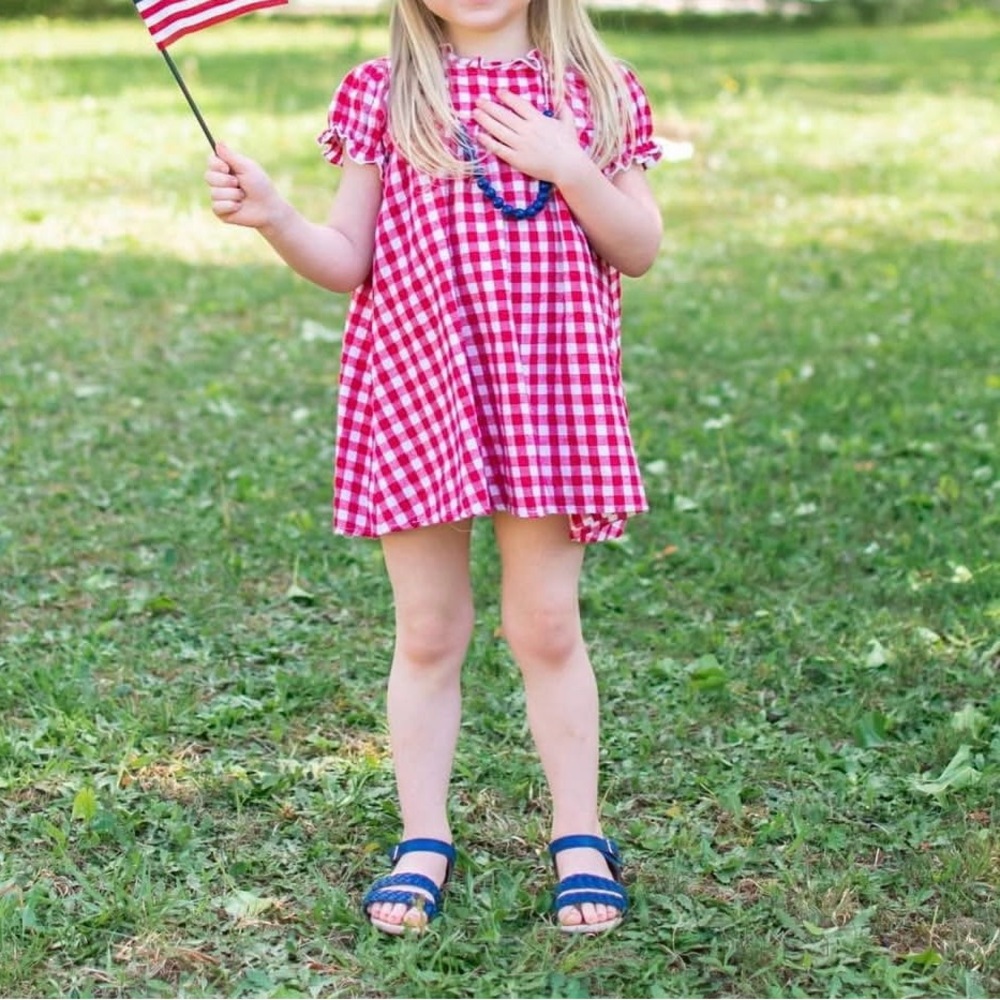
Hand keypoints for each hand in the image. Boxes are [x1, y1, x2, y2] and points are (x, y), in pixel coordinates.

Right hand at [205, 142, 284, 229]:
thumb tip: (218, 143)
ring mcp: (219, 197)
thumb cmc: (261, 186)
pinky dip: (230, 206)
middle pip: (208, 176)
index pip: (210, 161)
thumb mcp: (247, 168)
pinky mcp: (220, 211)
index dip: (216, 164)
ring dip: (232, 194)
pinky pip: (216, 206)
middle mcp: (220, 182)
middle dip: (225, 181)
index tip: (226, 168)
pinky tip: (239, 207)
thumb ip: (231, 156)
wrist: (268, 209)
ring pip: (214, 193)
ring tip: (243, 196)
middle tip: (238, 184)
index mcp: (226, 169)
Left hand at [472, 91, 587, 186]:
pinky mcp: (517, 159)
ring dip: (485, 120)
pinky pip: (499, 149)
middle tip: (478, 100)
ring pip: (499, 130)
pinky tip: (479, 135)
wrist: (568, 167)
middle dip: (490, 106)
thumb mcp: (569, 124)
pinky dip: (488, 142)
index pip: (519, 104)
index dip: (507, 97)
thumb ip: (564, 110)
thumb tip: (562, 100)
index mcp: (538, 120)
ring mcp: (520, 145)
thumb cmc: (570, 146)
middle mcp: (527, 130)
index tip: (498, 92)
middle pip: (504, 115)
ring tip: (474, 113)